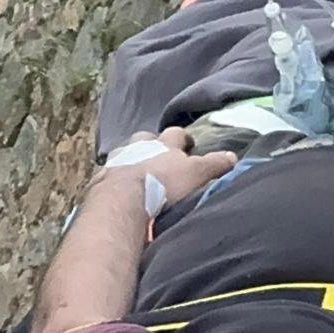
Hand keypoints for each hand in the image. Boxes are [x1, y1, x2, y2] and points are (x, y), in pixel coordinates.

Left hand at [99, 128, 236, 208]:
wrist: (122, 199)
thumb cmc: (163, 184)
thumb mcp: (196, 173)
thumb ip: (214, 164)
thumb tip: (233, 156)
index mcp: (163, 144)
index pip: (175, 133)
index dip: (182, 138)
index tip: (187, 145)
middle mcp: (137, 147)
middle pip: (145, 138)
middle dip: (151, 144)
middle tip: (158, 156)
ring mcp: (117, 162)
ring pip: (124, 153)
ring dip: (131, 160)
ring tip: (137, 173)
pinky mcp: (101, 179)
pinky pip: (109, 175)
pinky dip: (115, 179)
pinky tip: (119, 190)